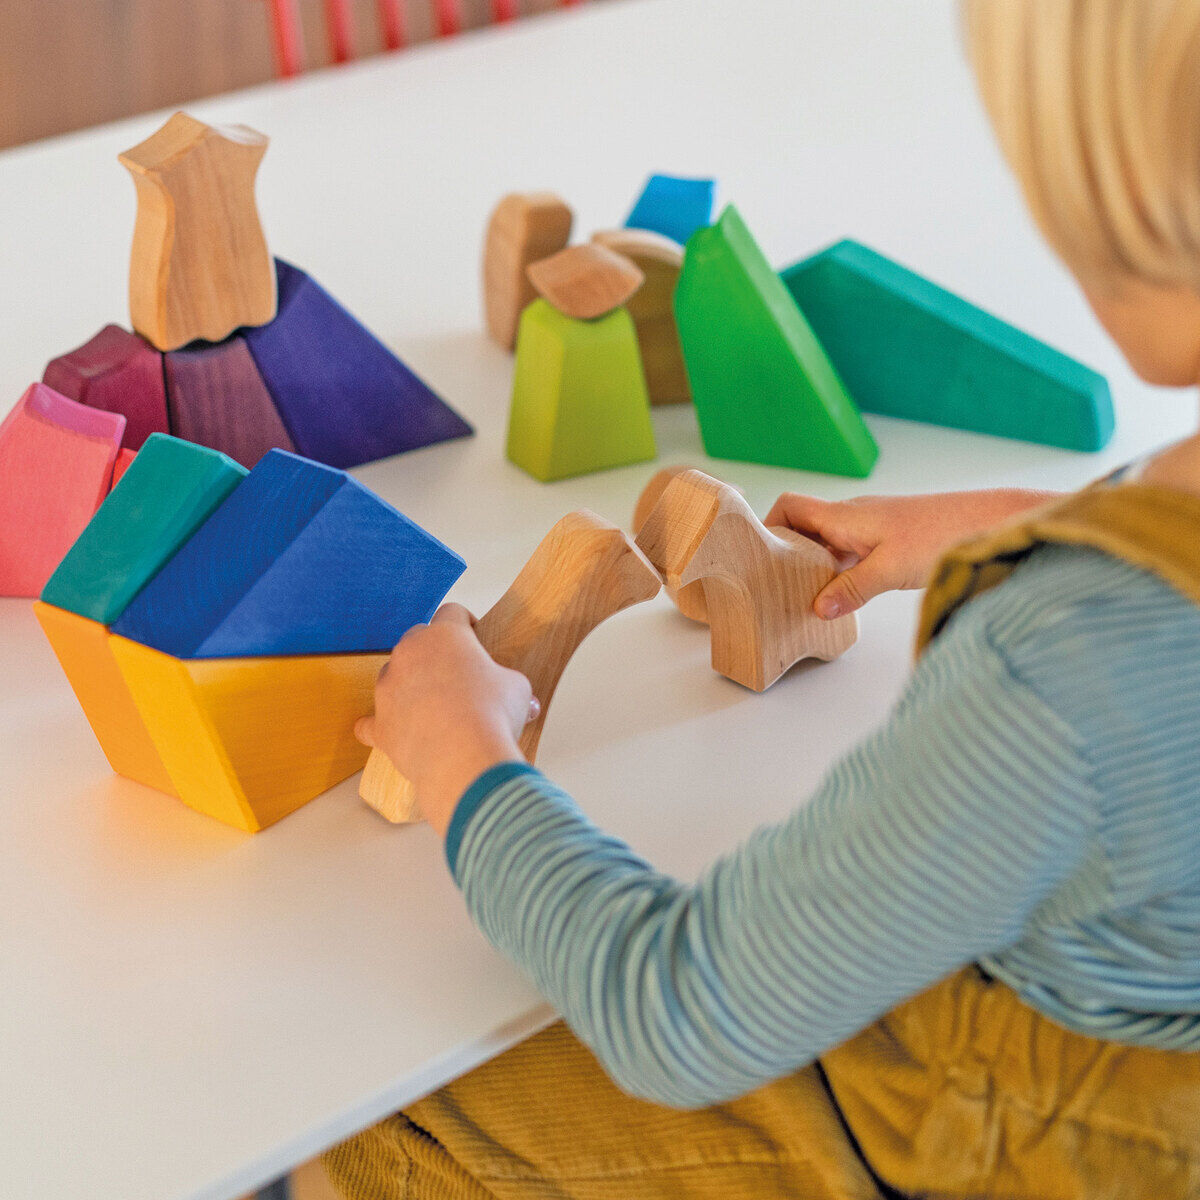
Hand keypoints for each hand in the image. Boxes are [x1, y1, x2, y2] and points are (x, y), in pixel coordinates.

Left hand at [355, 604, 538, 835]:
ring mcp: (389, 688)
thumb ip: (512, 686)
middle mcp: (410, 653)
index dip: (466, 624)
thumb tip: (526, 705)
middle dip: (434, 653)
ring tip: (435, 707)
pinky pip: (370, 722)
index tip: (474, 637)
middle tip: (457, 675)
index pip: (452, 613)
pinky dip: (380, 725)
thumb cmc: (492, 716)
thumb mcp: (518, 690)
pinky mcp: (381, 724)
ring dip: (410, 685)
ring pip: (394, 676)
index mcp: (445, 635)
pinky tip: (386, 729)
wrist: (464, 757)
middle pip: (417, 640)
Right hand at [764, 488, 1057, 617]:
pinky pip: (851, 550)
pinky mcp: (890, 538)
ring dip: (816, 564)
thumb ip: (851, 589)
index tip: (760, 557)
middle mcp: (853, 516)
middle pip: (805, 526)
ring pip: (829, 541)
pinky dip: (840, 568)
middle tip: (779, 586)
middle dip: (788, 553)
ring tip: (807, 595)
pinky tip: (846, 593)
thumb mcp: (890, 569)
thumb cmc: (941, 535)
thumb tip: (816, 608)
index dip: (768, 526)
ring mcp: (872, 526)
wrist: (990, 521)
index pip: (789, 507)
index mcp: (843, 515)